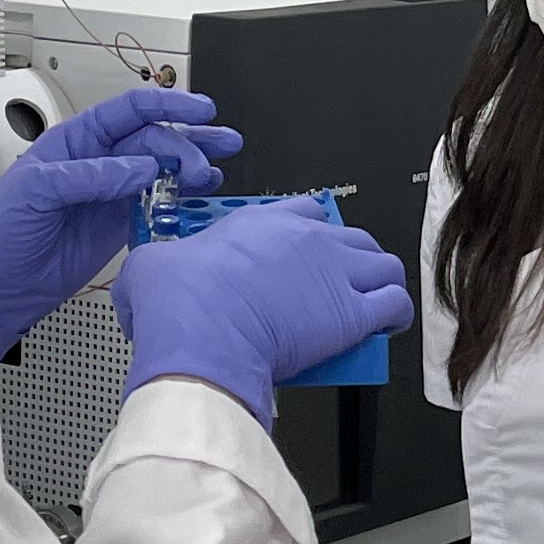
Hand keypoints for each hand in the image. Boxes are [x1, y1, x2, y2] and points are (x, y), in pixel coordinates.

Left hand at [0, 87, 239, 363]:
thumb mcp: (36, 192)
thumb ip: (90, 175)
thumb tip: (142, 166)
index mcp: (75, 140)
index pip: (129, 111)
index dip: (167, 104)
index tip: (198, 110)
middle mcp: (99, 161)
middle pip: (155, 138)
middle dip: (187, 143)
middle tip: (207, 160)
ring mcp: (113, 193)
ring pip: (164, 168)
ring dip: (194, 165)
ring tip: (218, 170)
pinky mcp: (122, 224)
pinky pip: (160, 204)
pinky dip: (185, 198)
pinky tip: (203, 194)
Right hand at [109, 200, 412, 428]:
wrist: (201, 332)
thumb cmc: (178, 301)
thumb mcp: (151, 266)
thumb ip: (159, 264)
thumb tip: (146, 279)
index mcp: (262, 223)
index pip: (304, 212)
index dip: (310, 233)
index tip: (304, 253)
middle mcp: (306, 240)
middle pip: (350, 236)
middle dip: (349, 257)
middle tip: (336, 283)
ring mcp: (333, 273)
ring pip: (382, 264)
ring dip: (379, 282)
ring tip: (370, 301)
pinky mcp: (351, 313)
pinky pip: (395, 305)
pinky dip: (396, 314)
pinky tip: (388, 326)